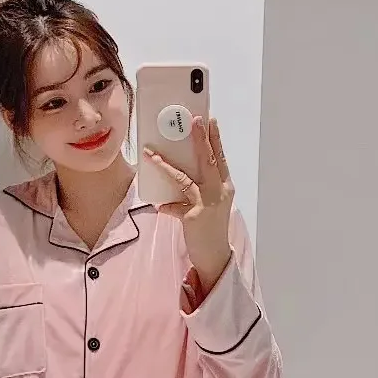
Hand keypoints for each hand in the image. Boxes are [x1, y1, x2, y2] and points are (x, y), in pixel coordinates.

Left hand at [145, 116, 234, 292]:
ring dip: (167, 165)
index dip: (215, 139)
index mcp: (224, 187)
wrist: (216, 257)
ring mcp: (207, 205)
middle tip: (194, 121)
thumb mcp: (211, 204)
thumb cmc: (211, 228)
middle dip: (201, 140)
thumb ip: (199, 188)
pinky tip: (162, 207)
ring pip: (185, 179)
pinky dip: (167, 207)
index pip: (220, 158)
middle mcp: (219, 192)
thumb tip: (178, 171)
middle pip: (209, 161)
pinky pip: (174, 207)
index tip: (210, 120)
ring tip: (153, 153)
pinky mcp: (194, 218)